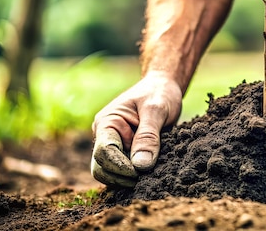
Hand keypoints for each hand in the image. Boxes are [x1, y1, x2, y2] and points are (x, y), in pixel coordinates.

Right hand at [90, 71, 181, 186]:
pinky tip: (150, 175)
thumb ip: (148, 136)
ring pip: (110, 173)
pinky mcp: (126, 152)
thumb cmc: (159, 93)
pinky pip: (123, 171)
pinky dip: (134, 176)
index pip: (103, 152)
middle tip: (147, 178)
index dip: (120, 166)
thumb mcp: (156, 110)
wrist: (164, 87)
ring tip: (149, 176)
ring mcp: (115, 145)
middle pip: (101, 168)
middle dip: (121, 177)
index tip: (140, 171)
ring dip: (127, 179)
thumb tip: (140, 166)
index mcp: (106, 123)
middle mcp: (105, 136)